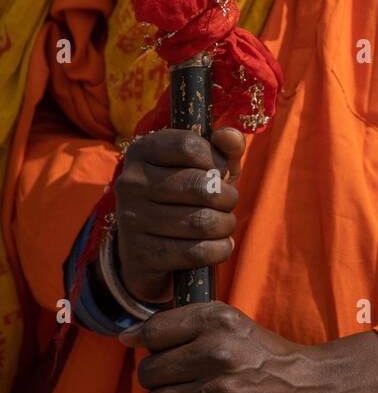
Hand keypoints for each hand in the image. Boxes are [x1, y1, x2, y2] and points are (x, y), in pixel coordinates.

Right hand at [111, 128, 244, 302]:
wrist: (147, 251)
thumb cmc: (183, 197)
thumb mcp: (204, 167)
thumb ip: (222, 147)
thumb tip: (231, 137)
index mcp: (142, 150)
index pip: (188, 145)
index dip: (216, 159)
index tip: (222, 172)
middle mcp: (131, 182)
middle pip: (201, 186)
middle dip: (228, 197)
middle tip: (228, 203)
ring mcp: (132, 219)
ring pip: (201, 221)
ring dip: (225, 225)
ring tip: (224, 224)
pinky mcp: (140, 255)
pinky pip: (195, 252)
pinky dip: (219, 250)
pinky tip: (219, 245)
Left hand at [120, 302, 377, 392]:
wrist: (314, 391)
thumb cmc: (267, 357)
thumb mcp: (232, 324)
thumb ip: (184, 323)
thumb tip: (127, 335)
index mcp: (219, 321)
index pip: (154, 330)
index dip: (143, 339)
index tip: (140, 344)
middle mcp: (218, 354)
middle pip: (150, 372)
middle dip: (158, 378)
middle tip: (178, 379)